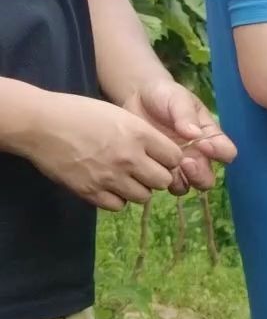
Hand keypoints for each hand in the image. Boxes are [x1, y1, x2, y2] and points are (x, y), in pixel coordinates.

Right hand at [21, 91, 185, 210]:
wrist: (39, 124)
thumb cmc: (78, 113)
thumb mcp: (119, 114)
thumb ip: (142, 134)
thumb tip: (161, 153)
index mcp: (139, 134)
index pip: (175, 158)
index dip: (169, 159)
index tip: (159, 157)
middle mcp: (129, 158)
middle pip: (164, 181)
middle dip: (156, 176)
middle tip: (143, 170)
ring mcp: (110, 177)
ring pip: (144, 197)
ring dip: (137, 189)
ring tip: (124, 178)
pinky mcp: (90, 191)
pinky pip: (118, 206)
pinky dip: (116, 199)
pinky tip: (108, 186)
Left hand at [124, 80, 235, 193]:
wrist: (137, 97)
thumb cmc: (164, 95)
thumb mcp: (178, 99)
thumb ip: (186, 115)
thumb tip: (195, 135)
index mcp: (210, 137)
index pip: (227, 152)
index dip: (220, 152)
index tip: (204, 143)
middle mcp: (198, 155)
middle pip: (208, 178)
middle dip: (200, 174)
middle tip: (186, 161)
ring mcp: (179, 164)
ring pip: (189, 185)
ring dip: (183, 181)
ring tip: (170, 165)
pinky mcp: (160, 167)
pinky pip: (166, 183)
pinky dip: (162, 181)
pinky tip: (153, 167)